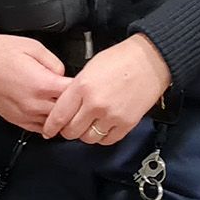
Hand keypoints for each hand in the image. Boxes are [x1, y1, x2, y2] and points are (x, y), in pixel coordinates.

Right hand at [0, 33, 72, 132]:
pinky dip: (47, 123)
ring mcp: (24, 115)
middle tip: (78, 96)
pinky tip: (49, 112)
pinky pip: (39, 129)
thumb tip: (63, 75)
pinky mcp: (15, 120)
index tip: (85, 82)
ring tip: (64, 105)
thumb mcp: (34, 46)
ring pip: (54, 125)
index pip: (74, 94)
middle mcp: (34, 104)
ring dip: (61, 116)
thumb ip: (55, 62)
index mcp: (42, 84)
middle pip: (67, 114)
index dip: (82, 87)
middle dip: (75, 105)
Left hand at [42, 34, 171, 145]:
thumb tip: (66, 104)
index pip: (59, 115)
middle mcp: (95, 104)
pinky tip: (103, 127)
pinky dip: (102, 137)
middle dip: (67, 131)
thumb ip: (76, 88)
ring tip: (88, 125)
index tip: (49, 130)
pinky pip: (107, 140)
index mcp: (82, 86)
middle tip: (69, 126)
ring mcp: (111, 115)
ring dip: (85, 134)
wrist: (150, 61)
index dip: (51, 126)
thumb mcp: (89, 67)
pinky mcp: (126, 123)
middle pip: (71, 131)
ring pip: (88, 138)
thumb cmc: (121, 59)